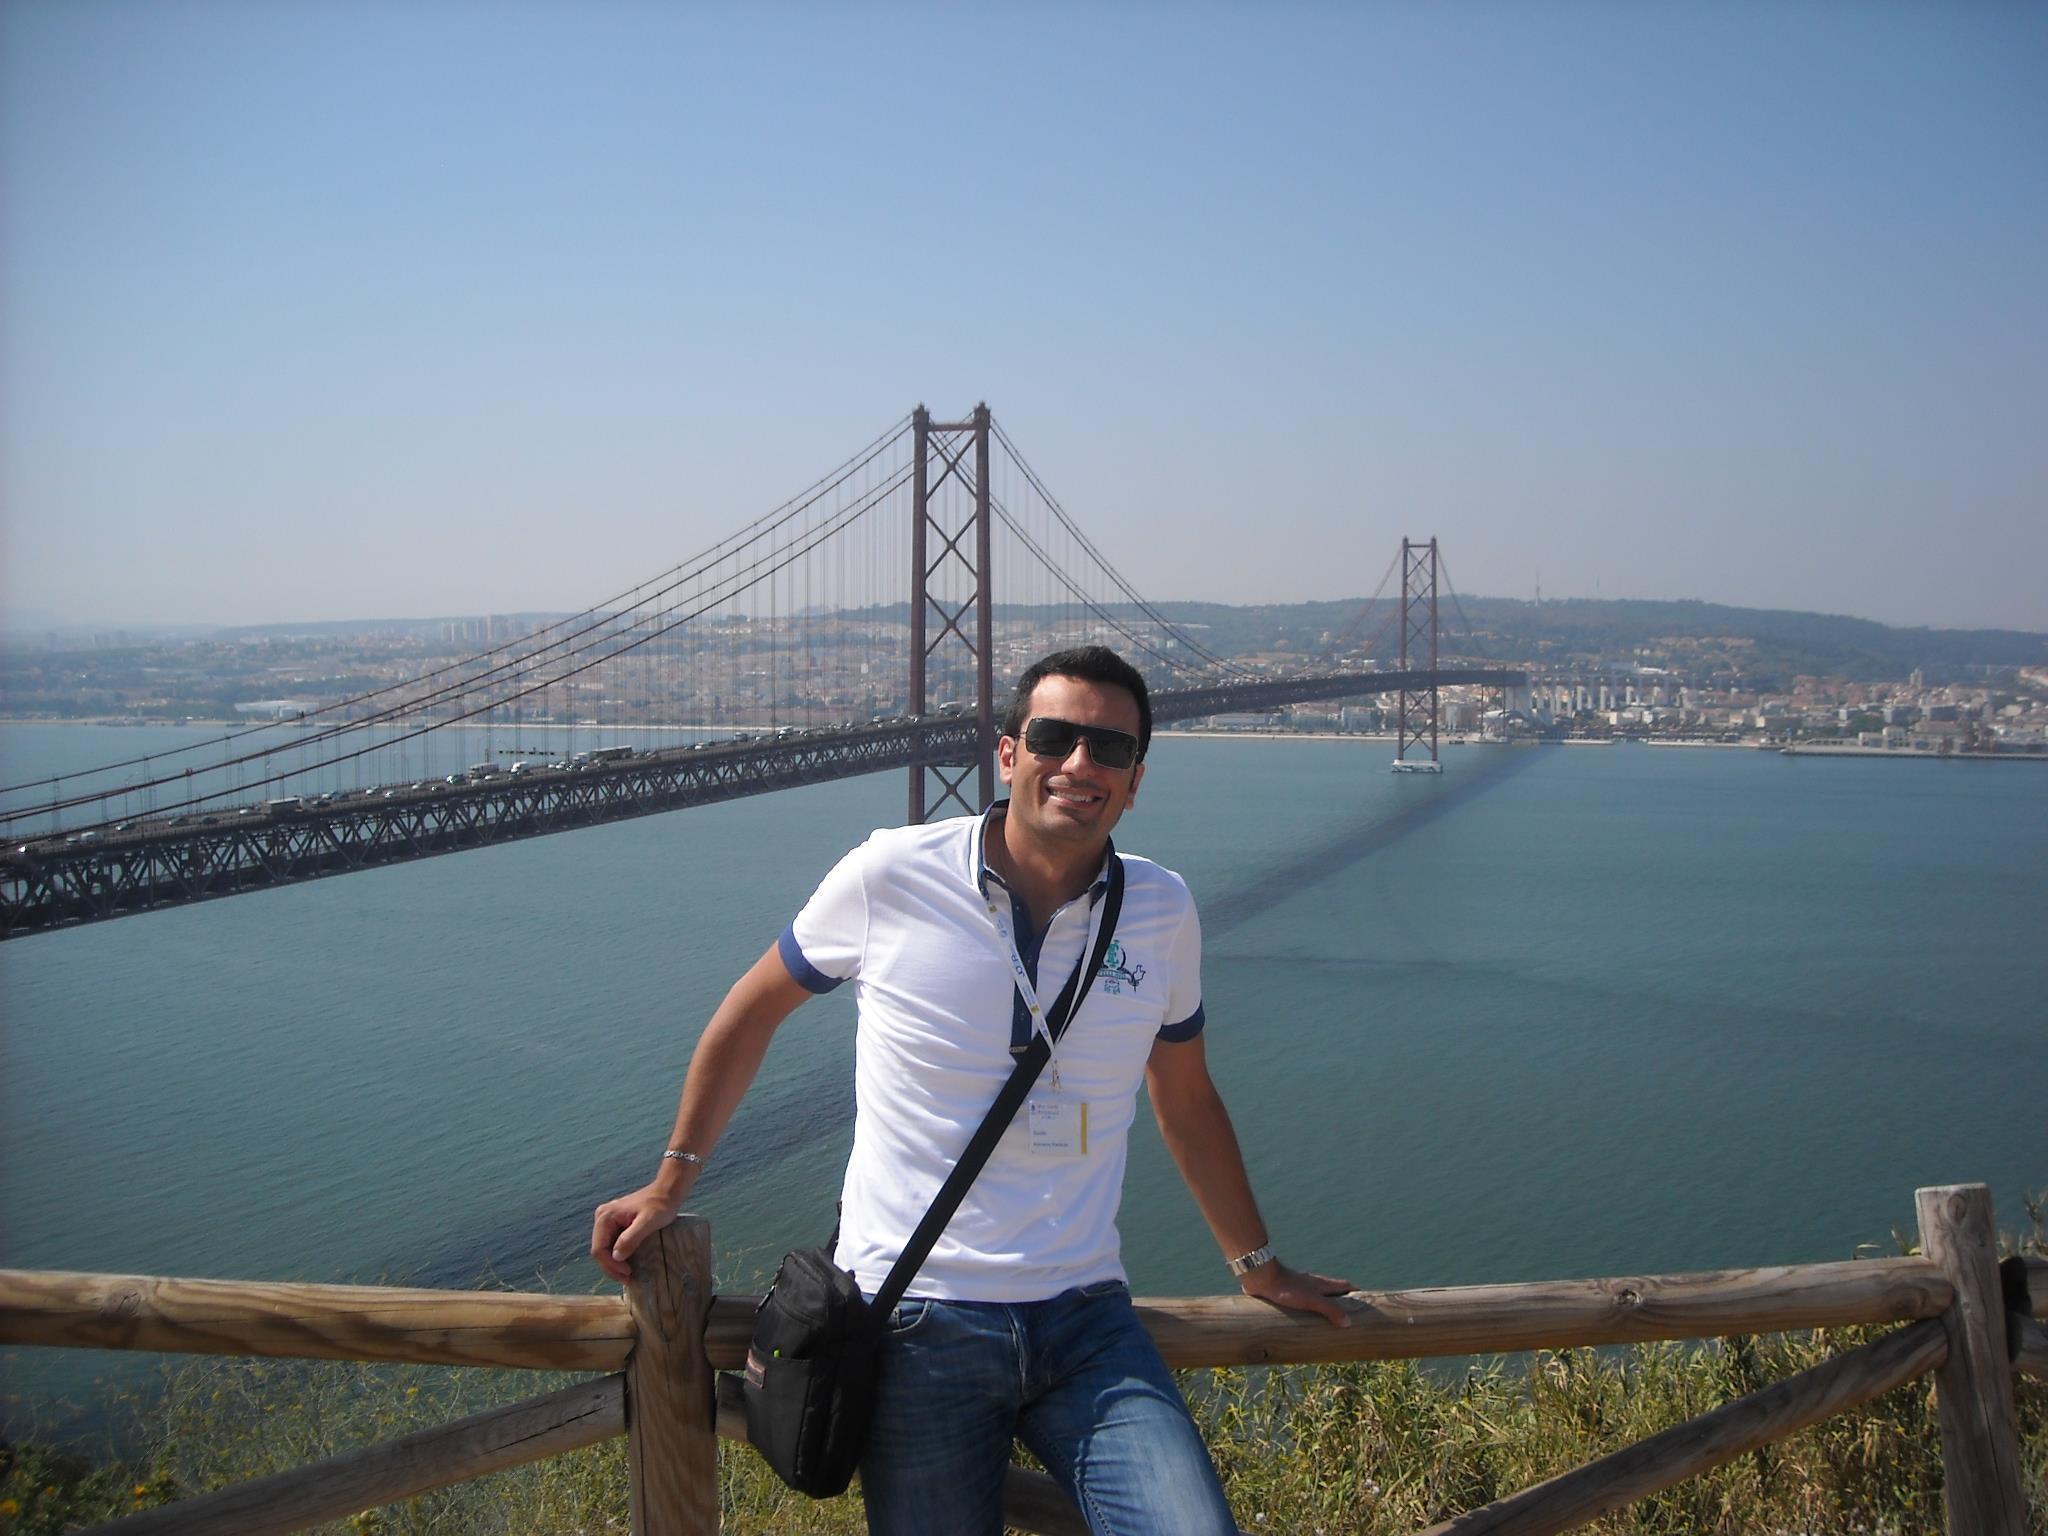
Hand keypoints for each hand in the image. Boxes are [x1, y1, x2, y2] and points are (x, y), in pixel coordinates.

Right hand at [590, 1183, 679, 1283]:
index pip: (599, 1249)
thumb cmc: (660, 1206)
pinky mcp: (616, 1224)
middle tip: (628, 1279)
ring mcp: (608, 1221)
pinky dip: (618, 1256)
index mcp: (605, 1217)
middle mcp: (602, 1218)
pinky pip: (612, 1244)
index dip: (611, 1265)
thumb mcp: (648, 1222)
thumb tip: (616, 1256)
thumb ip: (630, 1238)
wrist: (667, 1192)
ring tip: (628, 1275)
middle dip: (612, 1268)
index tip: (628, 1274)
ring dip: (614, 1264)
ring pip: (605, 1249)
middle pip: (599, 1250)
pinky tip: (628, 1264)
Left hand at [1240, 1258, 1355, 1326]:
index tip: (1366, 1303)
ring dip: (1325, 1307)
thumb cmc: (1288, 1288)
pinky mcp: (1288, 1295)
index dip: (1356, 1293)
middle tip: (1349, 1318)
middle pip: (1333, 1292)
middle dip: (1342, 1302)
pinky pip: (1304, 1303)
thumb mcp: (1313, 1300)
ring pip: (1318, 1298)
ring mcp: (1301, 1289)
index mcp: (1323, 1284)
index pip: (1346, 1286)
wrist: (1262, 1278)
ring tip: (1329, 1324)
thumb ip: (1330, 1310)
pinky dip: (1310, 1311)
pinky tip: (1306, 1320)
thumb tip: (1349, 1323)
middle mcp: (1314, 1285)